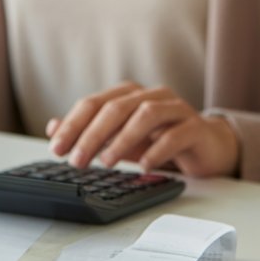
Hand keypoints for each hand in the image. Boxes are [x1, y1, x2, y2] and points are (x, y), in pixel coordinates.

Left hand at [45, 82, 239, 177]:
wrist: (207, 146)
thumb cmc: (160, 140)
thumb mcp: (120, 138)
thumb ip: (89, 132)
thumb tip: (53, 129)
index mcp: (129, 94)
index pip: (94, 103)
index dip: (72, 125)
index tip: (56, 148)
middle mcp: (151, 95)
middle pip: (116, 107)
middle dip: (92, 134)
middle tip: (76, 160)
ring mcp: (175, 108)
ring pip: (145, 115)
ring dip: (122, 139)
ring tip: (106, 162)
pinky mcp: (195, 126)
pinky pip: (175, 134)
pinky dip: (156, 150)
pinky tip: (144, 166)